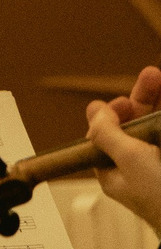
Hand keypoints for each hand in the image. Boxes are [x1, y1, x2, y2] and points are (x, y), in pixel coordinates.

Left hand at [87, 65, 160, 234]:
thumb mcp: (129, 159)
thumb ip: (108, 133)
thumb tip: (94, 110)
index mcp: (113, 172)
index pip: (105, 134)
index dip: (115, 113)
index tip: (126, 100)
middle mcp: (136, 170)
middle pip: (135, 126)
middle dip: (144, 99)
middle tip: (153, 76)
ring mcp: (157, 167)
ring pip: (154, 130)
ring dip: (158, 107)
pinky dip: (160, 124)